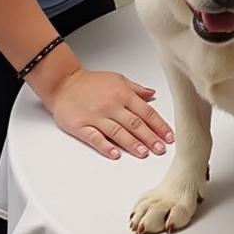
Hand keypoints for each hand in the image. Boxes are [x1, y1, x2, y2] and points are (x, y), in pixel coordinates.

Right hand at [48, 68, 174, 159]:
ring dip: (132, 144)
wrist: (64, 83)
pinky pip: (95, 138)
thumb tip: (152, 94)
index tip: (168, 136)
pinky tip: (115, 154)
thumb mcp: (118, 79)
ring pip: (118, 132)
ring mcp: (96, 116)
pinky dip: (106, 146)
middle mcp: (111, 105)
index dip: (159, 125)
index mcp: (123, 94)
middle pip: (135, 123)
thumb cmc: (91, 83)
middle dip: (150, 137)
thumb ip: (136, 89)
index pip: (146, 112)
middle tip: (161, 149)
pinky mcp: (80, 126)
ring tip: (144, 153)